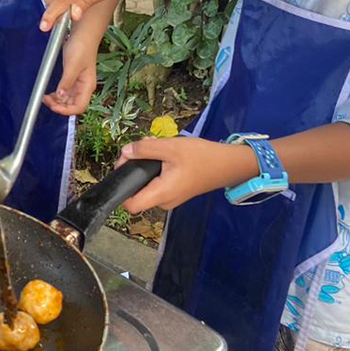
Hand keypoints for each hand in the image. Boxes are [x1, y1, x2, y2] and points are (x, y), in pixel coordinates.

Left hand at [43, 38, 96, 115]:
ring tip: (45, 98)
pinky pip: (65, 92)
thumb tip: (61, 96)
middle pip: (73, 105)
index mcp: (87, 86)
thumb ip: (66, 82)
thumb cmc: (81, 47)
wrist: (83, 35)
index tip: (54, 107)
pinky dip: (57, 95)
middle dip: (60, 107)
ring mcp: (78, 83)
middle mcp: (84, 87)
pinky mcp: (72, 78)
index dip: (67, 111)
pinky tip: (49, 94)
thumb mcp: (72, 65)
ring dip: (57, 102)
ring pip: (68, 100)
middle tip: (46, 101)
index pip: (79, 107)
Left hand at [115, 137, 256, 213]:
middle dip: (135, 166)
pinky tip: (165, 152)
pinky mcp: (176, 191)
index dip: (121, 187)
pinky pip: (158, 182)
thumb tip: (125, 152)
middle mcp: (164, 201)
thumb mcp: (170, 147)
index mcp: (161, 194)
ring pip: (148, 183)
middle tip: (142, 146)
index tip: (124, 166)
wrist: (228, 164)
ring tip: (156, 145)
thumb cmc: (201, 157)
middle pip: (137, 190)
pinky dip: (157, 167)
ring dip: (147, 164)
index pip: (130, 205)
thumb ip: (145, 149)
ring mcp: (171, 198)